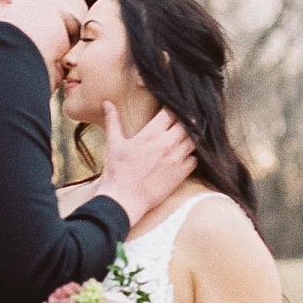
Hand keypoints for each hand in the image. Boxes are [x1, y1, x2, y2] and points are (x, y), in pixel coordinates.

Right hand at [96, 103, 195, 228]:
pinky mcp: (181, 174)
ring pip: (194, 140)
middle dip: (185, 120)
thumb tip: (107, 103)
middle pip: (186, 124)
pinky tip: (186, 155)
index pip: (170, 113)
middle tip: (182, 121)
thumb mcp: (114, 144)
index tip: (171, 108)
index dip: (172, 108)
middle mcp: (166, 144)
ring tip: (186, 135)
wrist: (124, 200)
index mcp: (150, 134)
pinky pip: (195, 159)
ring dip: (191, 136)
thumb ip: (113, 121)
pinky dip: (192, 155)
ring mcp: (176, 159)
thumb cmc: (117, 172)